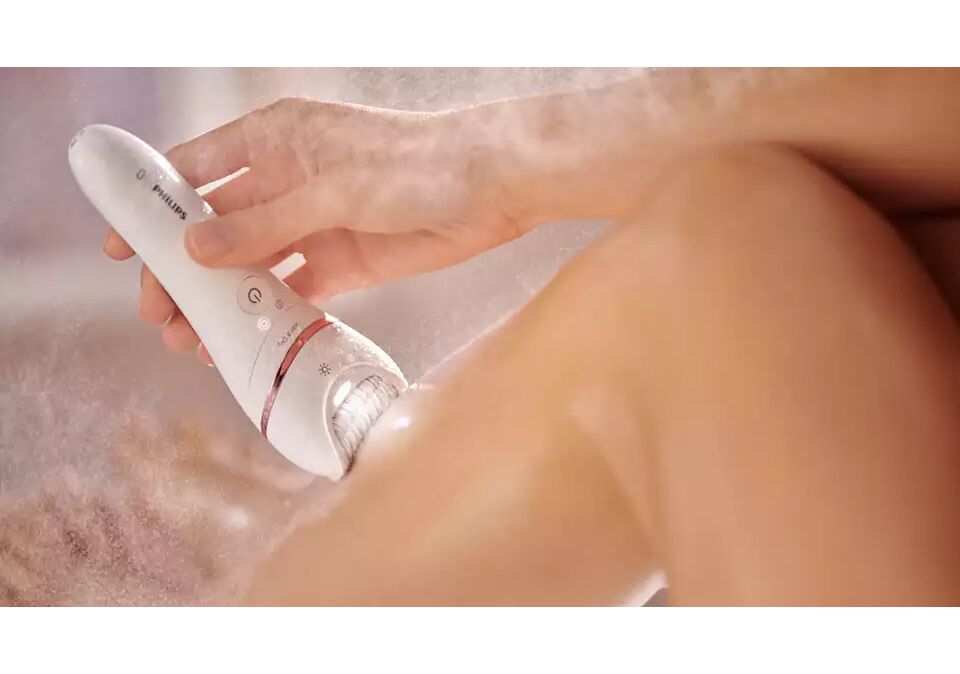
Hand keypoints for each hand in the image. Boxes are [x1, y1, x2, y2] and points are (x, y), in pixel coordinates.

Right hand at [104, 97, 524, 362]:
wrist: (492, 186)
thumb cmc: (417, 163)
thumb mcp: (331, 189)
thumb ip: (264, 223)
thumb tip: (195, 251)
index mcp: (274, 139)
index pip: (195, 171)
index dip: (154, 208)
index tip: (121, 246)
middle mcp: (288, 179)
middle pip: (217, 229)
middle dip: (183, 270)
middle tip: (158, 312)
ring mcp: (315, 222)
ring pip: (252, 265)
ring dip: (223, 300)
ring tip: (191, 339)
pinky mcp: (344, 259)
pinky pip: (294, 288)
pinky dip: (270, 312)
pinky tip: (246, 338)